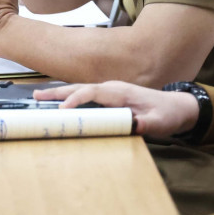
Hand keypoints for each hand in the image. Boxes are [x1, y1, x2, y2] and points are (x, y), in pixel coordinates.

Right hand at [33, 82, 198, 136]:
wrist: (177, 107)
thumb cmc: (167, 114)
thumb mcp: (159, 122)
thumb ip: (145, 124)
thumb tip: (132, 127)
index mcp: (120, 91)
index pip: (92, 92)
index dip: (76, 99)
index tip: (62, 109)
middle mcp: (112, 88)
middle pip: (79, 87)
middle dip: (57, 93)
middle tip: (36, 98)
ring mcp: (109, 92)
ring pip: (79, 90)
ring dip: (59, 94)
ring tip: (38, 98)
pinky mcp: (109, 98)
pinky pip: (85, 95)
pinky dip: (69, 97)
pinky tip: (58, 102)